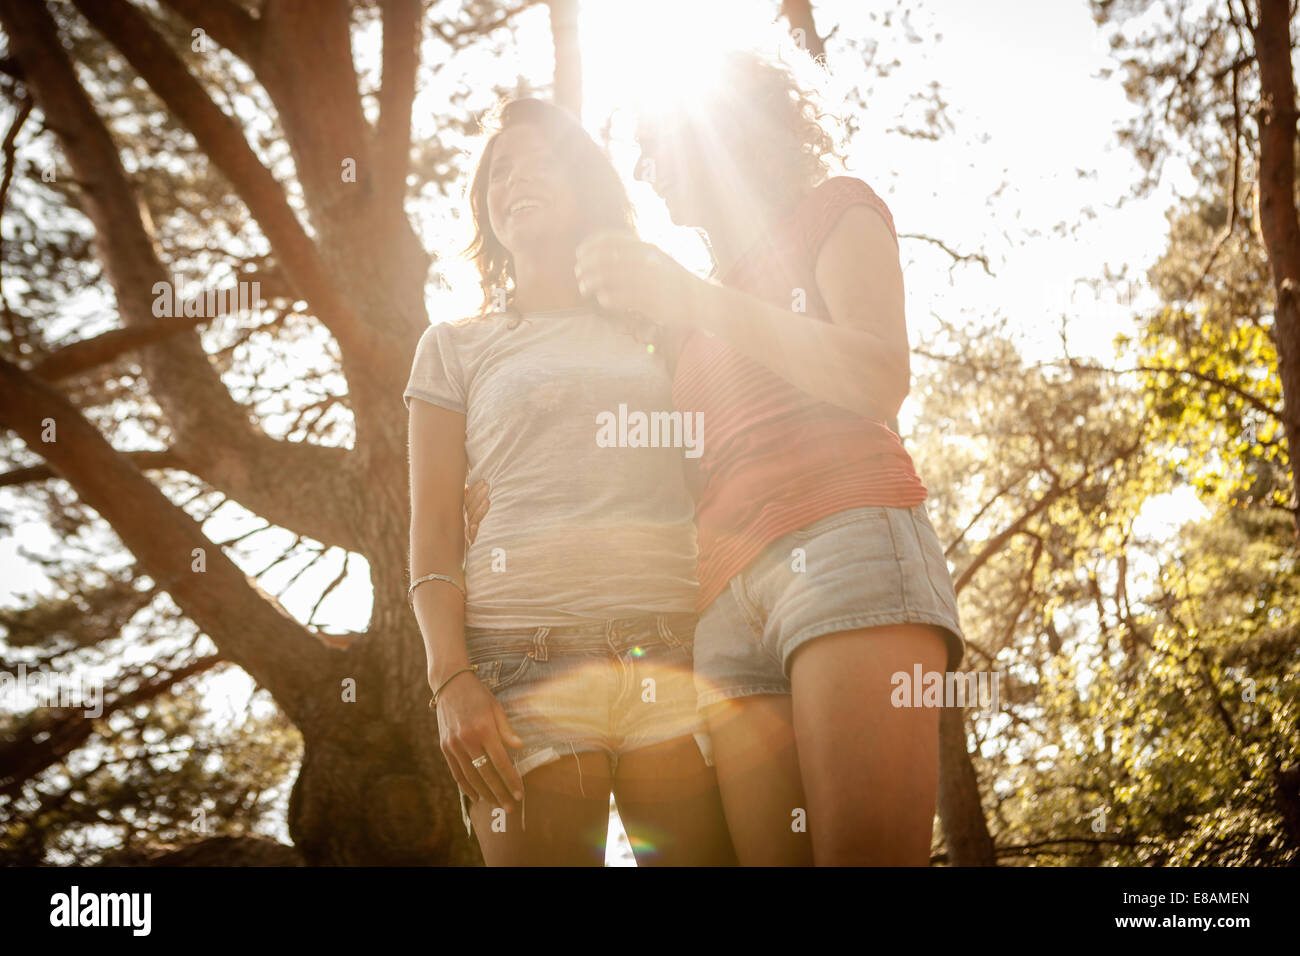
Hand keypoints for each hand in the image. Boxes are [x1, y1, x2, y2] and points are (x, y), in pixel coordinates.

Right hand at [432, 667, 525, 809]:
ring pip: (471, 777)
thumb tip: (520, 747)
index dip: (511, 780)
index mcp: (484, 729)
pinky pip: (456, 772)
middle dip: (499, 792)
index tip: (520, 793)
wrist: (450, 684)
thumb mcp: (496, 708)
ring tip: (496, 804)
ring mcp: (454, 745)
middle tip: (510, 807)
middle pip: (486, 774)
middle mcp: (467, 739)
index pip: (501, 762)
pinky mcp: (445, 747)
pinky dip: (466, 787)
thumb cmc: (478, 695)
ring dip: (484, 793)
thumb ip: (507, 730)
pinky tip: (476, 797)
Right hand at [463, 479, 489, 546]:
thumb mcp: (465, 520)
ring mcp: (465, 534)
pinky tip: (474, 527)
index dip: (475, 491)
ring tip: (487, 501)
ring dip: (479, 511)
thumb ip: (466, 503)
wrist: (454, 558)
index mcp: (461, 515)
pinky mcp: (468, 545)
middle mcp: (462, 523)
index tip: (483, 481)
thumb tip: (467, 488)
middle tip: (487, 486)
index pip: (467, 500)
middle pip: (470, 508)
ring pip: (472, 520)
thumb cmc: (463, 535)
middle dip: (478, 496)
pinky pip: (470, 539)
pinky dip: (471, 532)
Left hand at [575, 230, 708, 326]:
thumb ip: (634, 253)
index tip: (579, 254)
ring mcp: (647, 280)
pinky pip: (619, 297)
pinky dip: (606, 298)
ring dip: (590, 282)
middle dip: (586, 265)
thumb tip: (602, 253)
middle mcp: (645, 260)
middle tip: (578, 274)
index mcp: (646, 247)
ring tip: (584, 289)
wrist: (700, 299)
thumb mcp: (656, 257)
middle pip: (604, 258)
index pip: (610, 239)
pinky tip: (603, 300)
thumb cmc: (673, 279)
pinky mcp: (649, 301)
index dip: (590, 245)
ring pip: (607, 277)